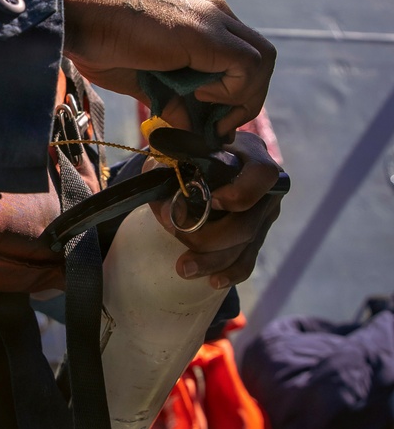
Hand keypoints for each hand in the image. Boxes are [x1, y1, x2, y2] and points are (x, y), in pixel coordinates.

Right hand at [58, 0, 275, 136]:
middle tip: (218, 126)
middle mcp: (212, 10)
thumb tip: (189, 129)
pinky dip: (232, 91)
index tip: (209, 120)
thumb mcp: (142, 77)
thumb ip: (172, 98)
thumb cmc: (96, 40)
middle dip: (245, 99)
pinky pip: (248, 66)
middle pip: (259, 58)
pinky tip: (198, 94)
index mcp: (198, 14)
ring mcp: (212, 17)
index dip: (232, 93)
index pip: (237, 56)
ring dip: (243, 97)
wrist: (73, 14)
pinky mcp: (206, 32)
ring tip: (209, 114)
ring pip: (263, 60)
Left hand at [148, 130, 282, 285]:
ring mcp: (264, 215)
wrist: (199, 163)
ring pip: (244, 246)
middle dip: (208, 237)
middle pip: (247, 223)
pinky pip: (248, 260)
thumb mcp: (179, 148)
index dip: (239, 194)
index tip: (211, 200)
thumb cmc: (190, 151)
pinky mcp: (256, 236)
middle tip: (174, 232)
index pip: (261, 176)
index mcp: (251, 156)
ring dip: (212, 260)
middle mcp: (266, 188)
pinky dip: (230, 273)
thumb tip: (163, 195)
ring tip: (183, 268)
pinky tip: (213, 280)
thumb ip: (171, 163)